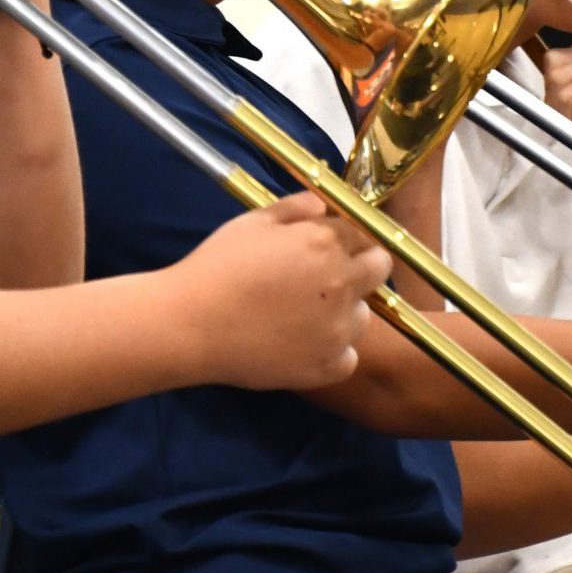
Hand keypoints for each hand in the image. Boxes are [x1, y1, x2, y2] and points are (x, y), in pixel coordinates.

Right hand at [173, 194, 390, 390]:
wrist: (191, 324)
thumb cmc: (218, 266)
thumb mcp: (253, 222)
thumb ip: (295, 208)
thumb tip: (323, 206)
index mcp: (325, 244)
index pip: (361, 233)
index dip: (344, 237)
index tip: (326, 246)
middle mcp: (343, 285)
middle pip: (380, 269)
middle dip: (362, 266)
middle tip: (326, 277)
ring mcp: (339, 330)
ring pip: (364, 315)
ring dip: (346, 311)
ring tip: (307, 315)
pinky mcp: (328, 366)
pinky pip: (348, 356)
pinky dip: (332, 351)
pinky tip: (302, 344)